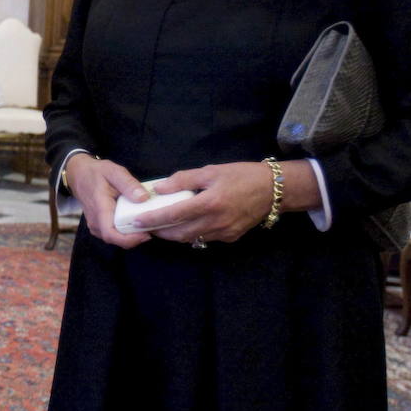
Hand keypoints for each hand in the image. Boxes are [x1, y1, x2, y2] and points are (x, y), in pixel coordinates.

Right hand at [64, 153, 150, 247]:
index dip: (130, 240)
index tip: (147, 234)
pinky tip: (135, 223)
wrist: (79, 175)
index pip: (111, 234)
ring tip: (146, 224)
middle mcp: (96, 221)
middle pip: (116, 240)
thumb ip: (129, 184)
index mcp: (100, 209)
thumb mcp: (114, 171)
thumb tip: (144, 198)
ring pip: (115, 239)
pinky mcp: (98, 226)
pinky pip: (113, 235)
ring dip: (131, 236)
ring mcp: (95, 225)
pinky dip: (125, 233)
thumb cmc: (96, 172)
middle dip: (136, 238)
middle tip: (153, 226)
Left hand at [144, 162, 276, 244]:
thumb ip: (183, 180)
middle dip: (160, 231)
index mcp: (210, 203)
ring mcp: (224, 233)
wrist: (274, 190)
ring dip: (174, 235)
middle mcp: (216, 222)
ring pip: (191, 238)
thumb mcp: (210, 171)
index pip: (174, 215)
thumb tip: (159, 188)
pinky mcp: (231, 237)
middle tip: (145, 225)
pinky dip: (191, 234)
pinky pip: (205, 239)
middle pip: (180, 233)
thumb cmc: (241, 175)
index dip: (153, 219)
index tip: (137, 221)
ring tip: (161, 226)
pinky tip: (184, 226)